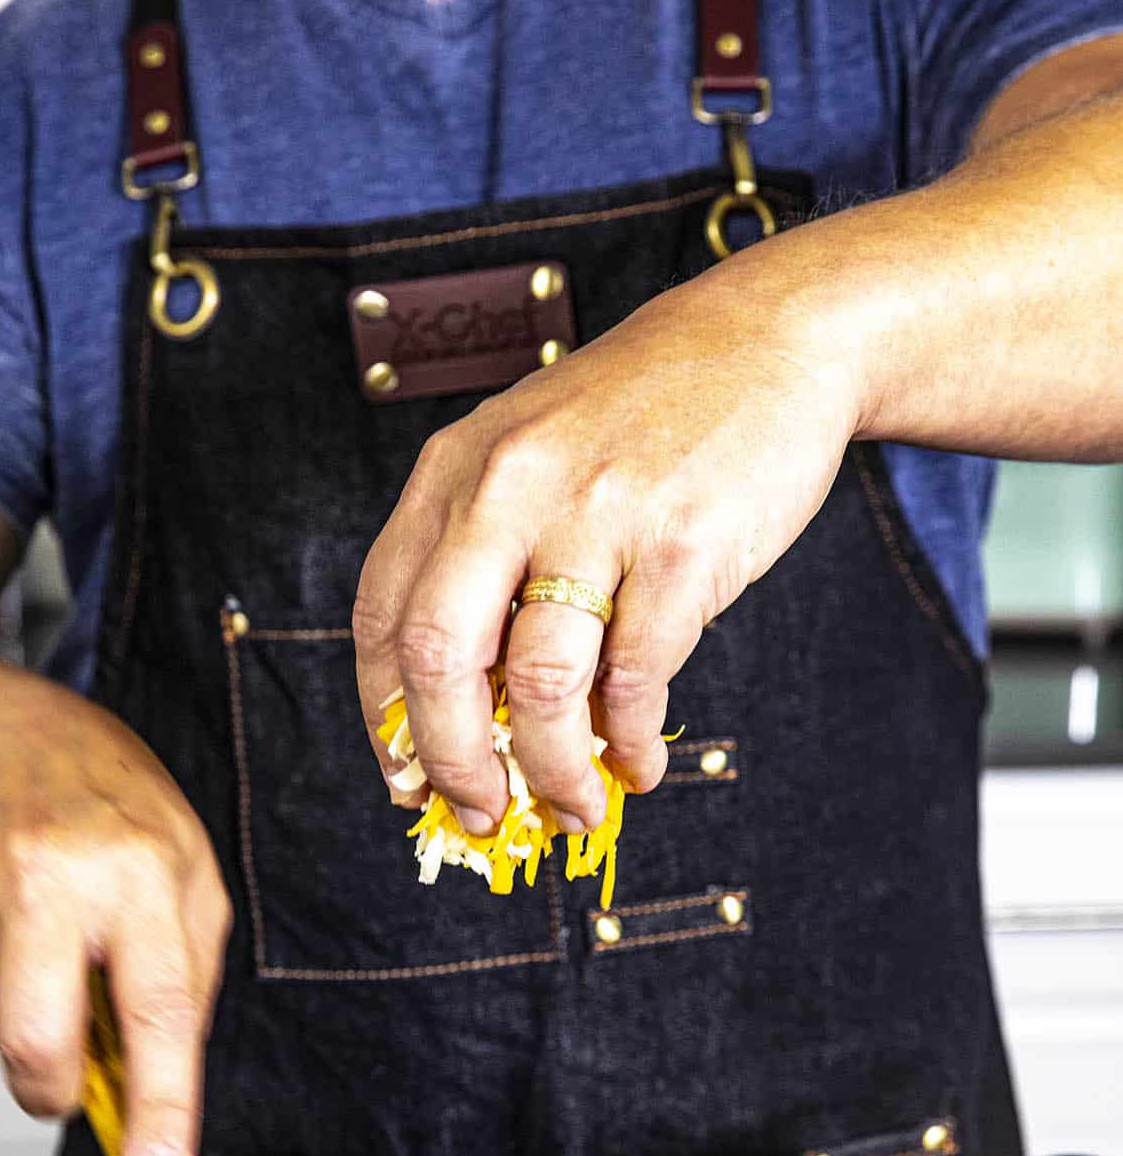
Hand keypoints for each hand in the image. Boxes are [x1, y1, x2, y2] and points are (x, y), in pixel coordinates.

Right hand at [0, 654, 230, 1155]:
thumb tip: (158, 1090)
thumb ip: (182, 981)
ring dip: (4, 1019)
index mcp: (143, 870)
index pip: (158, 1008)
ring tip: (30, 951)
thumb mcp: (188, 875)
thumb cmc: (107, 804)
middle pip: (36, 1041)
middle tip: (67, 1071)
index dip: (160, 1103)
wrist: (1, 724)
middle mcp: (51, 871)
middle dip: (52, 1086)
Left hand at [354, 248, 864, 832]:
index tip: (406, 778)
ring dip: (551, 773)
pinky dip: (631, 742)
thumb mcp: (532, 460)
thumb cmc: (643, 419)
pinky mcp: (681, 546)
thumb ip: (488, 564)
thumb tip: (474, 717)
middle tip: (479, 815)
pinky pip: (638, 679)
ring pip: (543, 686)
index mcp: (456, 472)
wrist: (771, 339)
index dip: (386, 716)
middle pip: (439, 660)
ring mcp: (597, 514)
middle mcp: (510, 488)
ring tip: (572, 810)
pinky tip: (636, 765)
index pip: (384, 616)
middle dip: (451, 762)